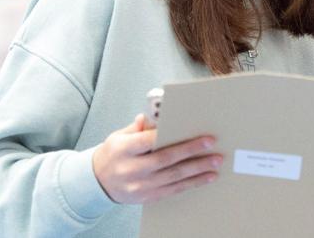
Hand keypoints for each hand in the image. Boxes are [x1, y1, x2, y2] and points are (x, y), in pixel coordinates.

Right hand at [92, 114, 222, 203]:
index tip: (185, 130)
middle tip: (211, 145)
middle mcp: (131, 169)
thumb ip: (139, 127)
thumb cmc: (114, 154)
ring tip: (215, 162)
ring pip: (174, 177)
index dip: (169, 136)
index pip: (148, 141)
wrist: (97, 182)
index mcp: (123, 150)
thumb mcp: (119, 136)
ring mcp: (140, 186)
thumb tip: (157, 116)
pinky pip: (174, 190)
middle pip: (166, 159)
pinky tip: (206, 177)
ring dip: (198, 169)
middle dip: (191, 151)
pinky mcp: (147, 197)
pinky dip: (192, 183)